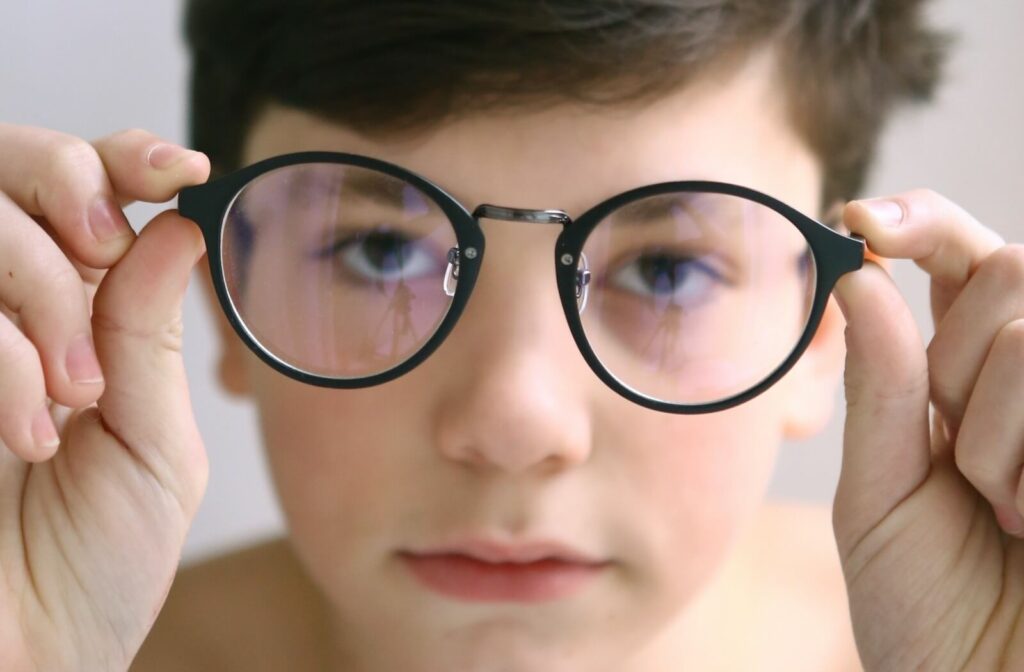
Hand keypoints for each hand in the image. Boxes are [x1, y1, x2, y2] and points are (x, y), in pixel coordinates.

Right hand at [0, 124, 209, 670]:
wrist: (30, 656)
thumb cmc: (96, 565)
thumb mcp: (155, 445)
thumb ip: (151, 336)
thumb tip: (178, 225)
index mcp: (79, 319)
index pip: (87, 194)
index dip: (125, 160)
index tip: (180, 169)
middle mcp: (4, 311)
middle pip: (10, 166)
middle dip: (69, 189)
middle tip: (102, 250)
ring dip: (38, 294)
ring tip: (74, 399)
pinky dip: (3, 361)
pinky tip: (28, 435)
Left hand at [831, 189, 1023, 670]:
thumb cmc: (926, 607)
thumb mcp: (880, 494)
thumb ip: (879, 388)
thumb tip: (857, 281)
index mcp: (966, 372)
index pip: (960, 254)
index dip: (920, 220)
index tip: (862, 222)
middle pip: (1008, 269)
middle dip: (955, 364)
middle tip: (961, 463)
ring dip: (995, 430)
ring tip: (1006, 508)